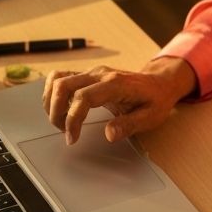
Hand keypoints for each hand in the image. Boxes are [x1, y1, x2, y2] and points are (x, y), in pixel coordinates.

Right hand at [42, 56, 197, 144]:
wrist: (160, 83)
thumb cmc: (155, 100)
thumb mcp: (150, 117)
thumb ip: (129, 125)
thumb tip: (109, 134)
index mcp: (116, 84)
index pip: (83, 97)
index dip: (72, 119)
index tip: (71, 138)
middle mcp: (100, 74)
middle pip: (64, 85)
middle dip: (56, 111)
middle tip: (64, 131)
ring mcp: (93, 72)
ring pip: (58, 79)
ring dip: (51, 102)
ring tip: (61, 122)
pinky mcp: (88, 74)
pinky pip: (62, 77)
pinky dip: (54, 92)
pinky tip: (61, 108)